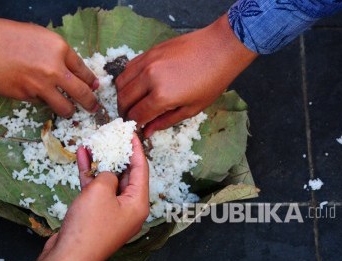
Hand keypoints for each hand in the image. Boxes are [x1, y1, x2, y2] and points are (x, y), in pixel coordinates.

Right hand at [0, 16, 98, 117]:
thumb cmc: (9, 36)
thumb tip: (70, 70)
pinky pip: (42, 103)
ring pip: (65, 107)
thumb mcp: (40, 36)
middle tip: (93, 108)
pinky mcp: (28, 97)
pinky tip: (38, 95)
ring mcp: (42, 85)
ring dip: (70, 110)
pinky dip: (43, 101)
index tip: (95, 87)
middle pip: (82, 93)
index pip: (84, 71)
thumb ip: (57, 53)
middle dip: (90, 103)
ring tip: (70, 111)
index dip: (91, 81)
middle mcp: (55, 69)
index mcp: (60, 49)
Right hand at [27, 134, 148, 260]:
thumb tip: (108, 173)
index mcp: (138, 204)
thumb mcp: (101, 191)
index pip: (142, 169)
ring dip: (100, 162)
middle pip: (126, 174)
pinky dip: (89, 174)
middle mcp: (128, 208)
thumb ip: (108, 174)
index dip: (136, 149)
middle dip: (116, 154)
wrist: (68, 256)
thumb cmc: (89, 226)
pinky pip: (96, 190)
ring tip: (92, 142)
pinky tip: (82, 156)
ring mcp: (112, 212)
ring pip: (108, 180)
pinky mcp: (96, 215)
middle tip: (110, 136)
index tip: (131, 133)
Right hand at [116, 14, 257, 136]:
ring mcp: (146, 62)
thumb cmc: (212, 81)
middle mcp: (149, 78)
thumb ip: (165, 121)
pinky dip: (127, 80)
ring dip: (122, 96)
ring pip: (121, 83)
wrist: (220, 48)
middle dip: (124, 113)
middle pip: (124, 100)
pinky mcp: (148, 52)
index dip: (134, 125)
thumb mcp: (192, 108)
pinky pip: (128, 68)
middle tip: (130, 118)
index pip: (137, 115)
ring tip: (130, 103)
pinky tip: (135, 86)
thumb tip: (148, 131)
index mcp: (161, 96)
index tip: (137, 128)